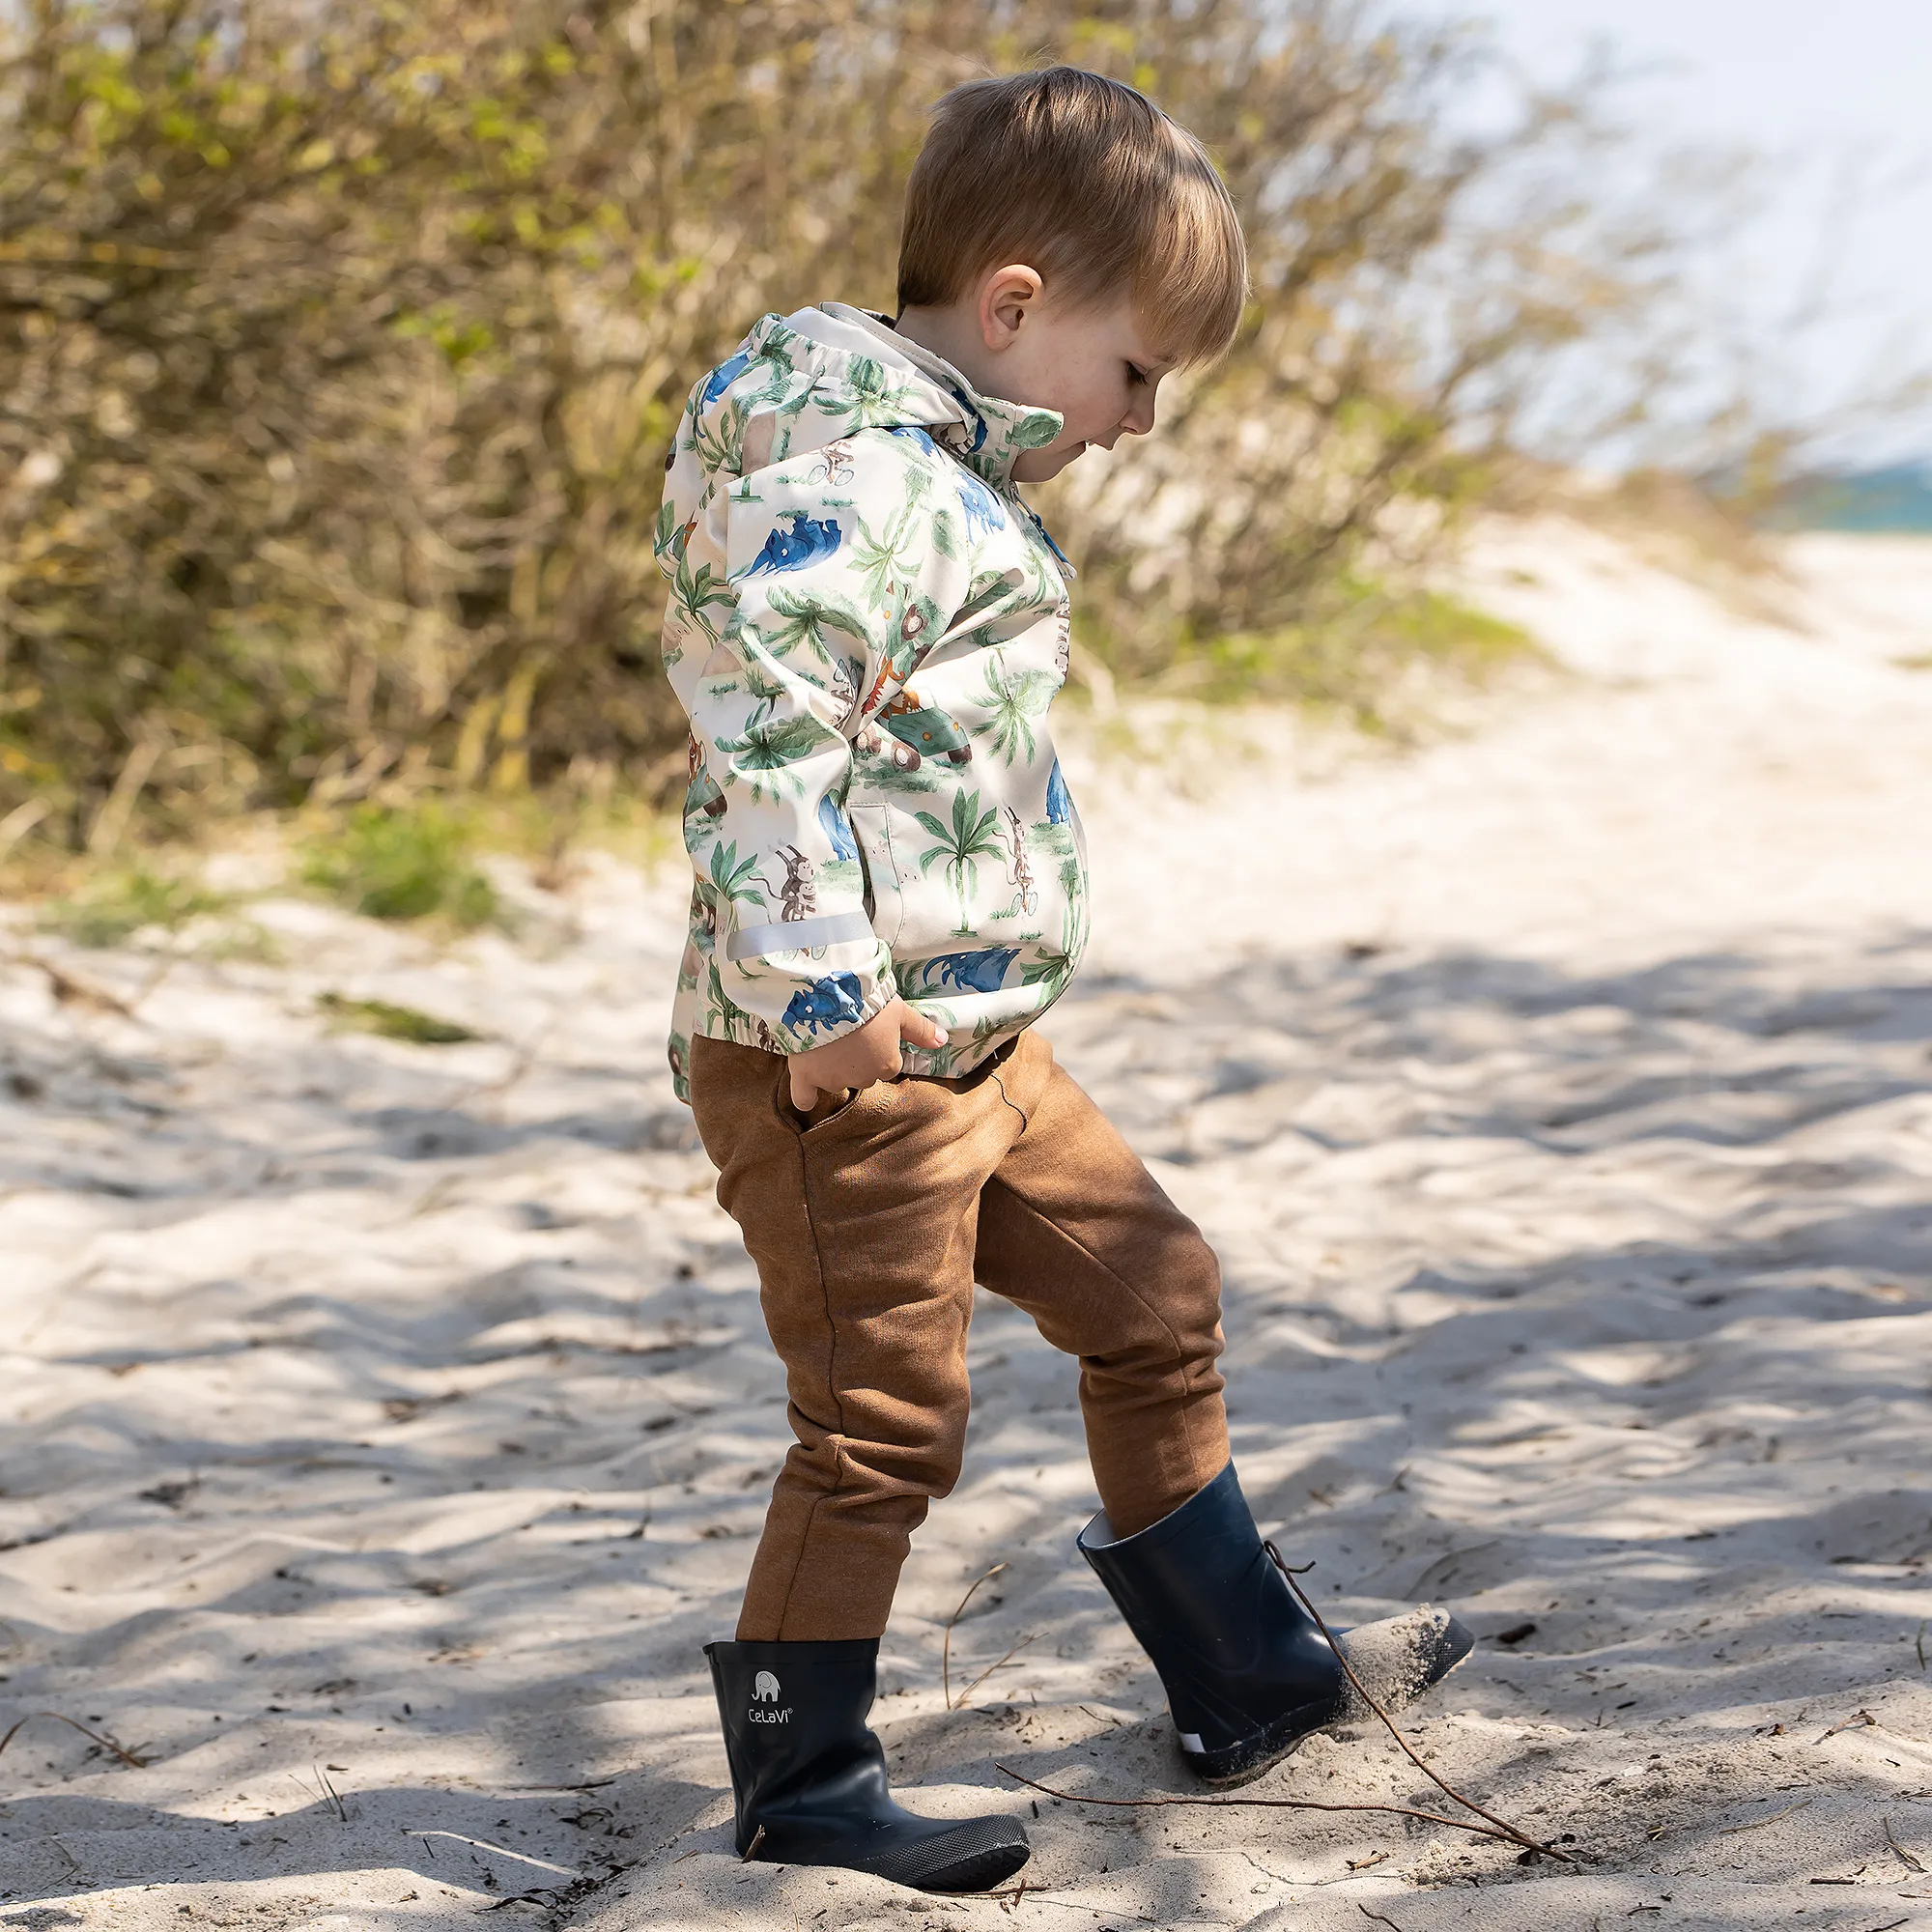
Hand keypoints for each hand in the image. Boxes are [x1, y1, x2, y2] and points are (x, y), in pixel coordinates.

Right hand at [788, 997, 945, 1110]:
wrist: (828, 996)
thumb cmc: (869, 1002)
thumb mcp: (900, 1012)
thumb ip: (921, 1030)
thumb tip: (943, 1041)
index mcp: (888, 1065)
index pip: (887, 1064)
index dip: (878, 1048)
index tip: (869, 1032)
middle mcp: (863, 1078)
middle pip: (862, 1074)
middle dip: (856, 1059)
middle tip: (847, 1034)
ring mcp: (833, 1080)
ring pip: (836, 1081)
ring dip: (832, 1068)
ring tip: (825, 1043)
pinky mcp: (806, 1078)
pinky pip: (804, 1099)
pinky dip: (806, 1097)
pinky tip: (808, 1093)